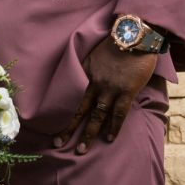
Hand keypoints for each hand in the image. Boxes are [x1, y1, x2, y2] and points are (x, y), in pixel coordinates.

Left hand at [53, 35, 156, 154]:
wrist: (134, 35)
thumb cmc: (115, 42)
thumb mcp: (94, 53)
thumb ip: (89, 68)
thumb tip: (85, 80)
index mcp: (85, 73)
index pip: (70, 96)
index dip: (62, 111)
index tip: (51, 123)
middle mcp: (94, 83)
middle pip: (79, 109)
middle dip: (68, 128)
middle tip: (57, 143)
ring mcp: (110, 89)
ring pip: (97, 115)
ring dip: (88, 133)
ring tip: (81, 149)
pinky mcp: (127, 91)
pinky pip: (119, 113)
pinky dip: (114, 127)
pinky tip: (109, 138)